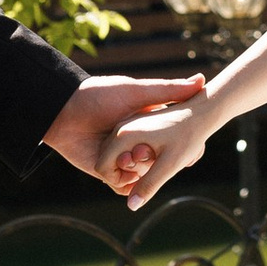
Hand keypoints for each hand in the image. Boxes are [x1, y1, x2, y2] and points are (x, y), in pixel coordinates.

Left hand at [44, 72, 204, 183]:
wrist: (63, 112)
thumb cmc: (100, 95)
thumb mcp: (138, 91)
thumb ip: (169, 90)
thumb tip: (203, 80)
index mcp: (145, 124)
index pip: (170, 140)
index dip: (181, 145)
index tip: (192, 146)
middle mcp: (134, 142)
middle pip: (157, 162)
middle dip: (158, 161)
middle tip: (150, 151)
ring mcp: (120, 158)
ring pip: (141, 176)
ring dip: (141, 172)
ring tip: (133, 157)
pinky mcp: (104, 172)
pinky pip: (121, 186)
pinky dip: (126, 185)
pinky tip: (127, 174)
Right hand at [107, 101, 215, 206]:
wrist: (201, 113)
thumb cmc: (187, 137)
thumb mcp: (169, 165)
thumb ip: (148, 184)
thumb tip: (131, 206)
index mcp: (124, 136)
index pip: (102, 167)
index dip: (119, 179)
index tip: (142, 175)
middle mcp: (120, 127)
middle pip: (108, 160)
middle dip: (125, 171)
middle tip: (153, 164)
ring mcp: (126, 124)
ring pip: (117, 154)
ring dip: (131, 163)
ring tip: (156, 157)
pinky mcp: (134, 124)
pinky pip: (125, 146)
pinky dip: (134, 155)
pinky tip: (156, 153)